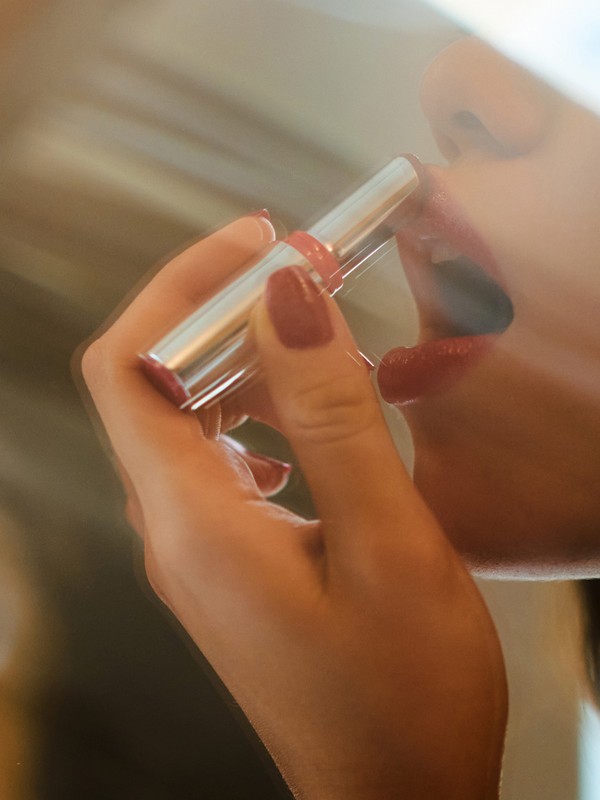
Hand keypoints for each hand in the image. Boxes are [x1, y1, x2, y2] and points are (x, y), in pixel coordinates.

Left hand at [79, 216, 506, 799]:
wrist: (398, 799)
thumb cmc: (405, 694)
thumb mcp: (384, 543)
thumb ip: (330, 416)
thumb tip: (285, 300)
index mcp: (195, 524)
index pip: (130, 365)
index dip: (179, 288)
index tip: (255, 243)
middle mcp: (173, 535)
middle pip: (154, 386)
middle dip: (220, 316)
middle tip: (302, 278)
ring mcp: (195, 554)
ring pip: (186, 423)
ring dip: (242, 366)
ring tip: (315, 341)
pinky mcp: (226, 567)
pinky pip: (216, 465)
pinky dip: (255, 419)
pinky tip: (308, 430)